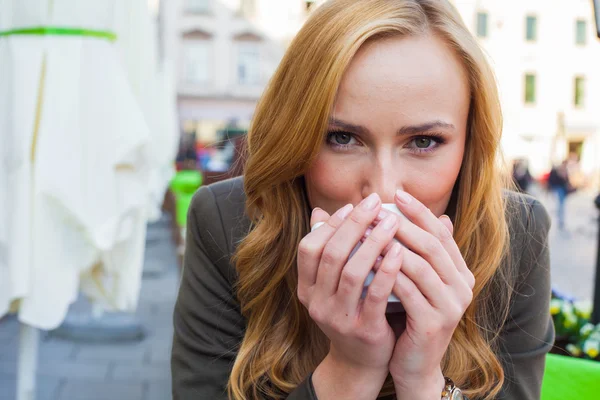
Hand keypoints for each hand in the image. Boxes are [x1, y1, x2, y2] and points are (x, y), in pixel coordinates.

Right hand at [297, 193, 403, 396]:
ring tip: (391, 221)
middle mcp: (316, 302)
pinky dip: (387, 270)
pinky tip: (399, 251)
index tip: (352, 205)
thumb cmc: (351, 310)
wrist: (362, 360)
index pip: (309, 247)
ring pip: (352, 272)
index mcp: (307, 288)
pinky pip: (375, 294)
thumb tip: (321, 210)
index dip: (330, 224)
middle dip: (354, 224)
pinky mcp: (363, 329)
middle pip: (331, 254)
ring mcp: (338, 317)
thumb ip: (331, 248)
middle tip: (375, 202)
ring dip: (373, 242)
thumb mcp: (335, 282)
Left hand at [388, 190, 474, 396]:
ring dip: (392, 244)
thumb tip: (417, 214)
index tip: (398, 193)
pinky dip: (387, 272)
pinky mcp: (434, 323)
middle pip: (432, 245)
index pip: (441, 234)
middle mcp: (462, 287)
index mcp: (461, 274)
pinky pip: (407, 290)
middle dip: (404, 223)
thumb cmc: (411, 317)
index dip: (420, 212)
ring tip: (368, 229)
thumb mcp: (417, 282)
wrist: (414, 365)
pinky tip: (368, 261)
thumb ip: (418, 252)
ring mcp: (451, 306)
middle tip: (379, 207)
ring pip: (420, 265)